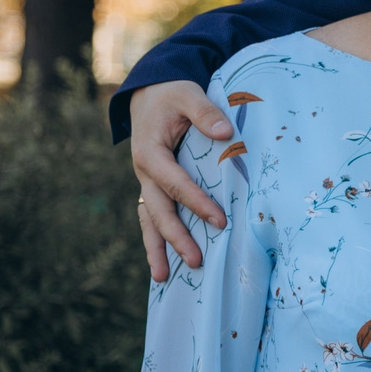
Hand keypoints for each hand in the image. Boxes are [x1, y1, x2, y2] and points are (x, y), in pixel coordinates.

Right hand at [131, 81, 230, 280]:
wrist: (149, 93)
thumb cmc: (172, 94)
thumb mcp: (188, 93)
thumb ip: (205, 113)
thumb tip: (226, 134)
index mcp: (150, 151)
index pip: (175, 182)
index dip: (196, 202)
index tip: (219, 220)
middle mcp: (144, 171)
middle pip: (158, 210)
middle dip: (175, 237)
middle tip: (195, 261)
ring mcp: (146, 182)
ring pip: (149, 220)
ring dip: (157, 248)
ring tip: (162, 279)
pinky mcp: (153, 186)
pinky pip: (153, 216)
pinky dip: (156, 239)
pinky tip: (162, 265)